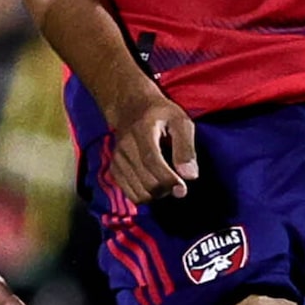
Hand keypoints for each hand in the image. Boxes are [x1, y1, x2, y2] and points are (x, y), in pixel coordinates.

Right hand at [104, 84, 198, 202]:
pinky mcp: (114, 169)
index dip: (167, 179)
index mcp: (142, 130)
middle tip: (179, 184)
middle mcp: (125, 146)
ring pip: (138, 192)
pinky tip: (154, 184)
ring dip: (157, 195)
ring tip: (166, 182)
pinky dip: (146, 196)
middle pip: (146, 181)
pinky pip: (131, 195)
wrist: (131, 108)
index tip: (182, 190)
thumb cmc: (161, 115)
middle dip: (166, 189)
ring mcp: (118, 159)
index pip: (151, 161)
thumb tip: (190, 176)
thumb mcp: (181, 122)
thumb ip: (186, 148)